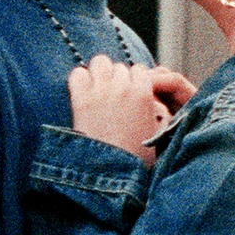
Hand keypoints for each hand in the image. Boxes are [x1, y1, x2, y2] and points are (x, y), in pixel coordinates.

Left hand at [67, 59, 194, 157]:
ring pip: (100, 62)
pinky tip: (82, 94)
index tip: (129, 94)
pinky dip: (80, 80)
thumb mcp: (156, 132)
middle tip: (112, 97)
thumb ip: (156, 111)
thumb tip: (153, 101)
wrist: (111, 172)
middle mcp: (123, 88)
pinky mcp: (80, 99)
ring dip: (99, 73)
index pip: (139, 70)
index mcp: (144, 95)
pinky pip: (78, 73)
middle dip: (117, 78)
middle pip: (119, 66)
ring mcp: (101, 91)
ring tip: (98, 90)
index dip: (134, 81)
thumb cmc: (136, 159)